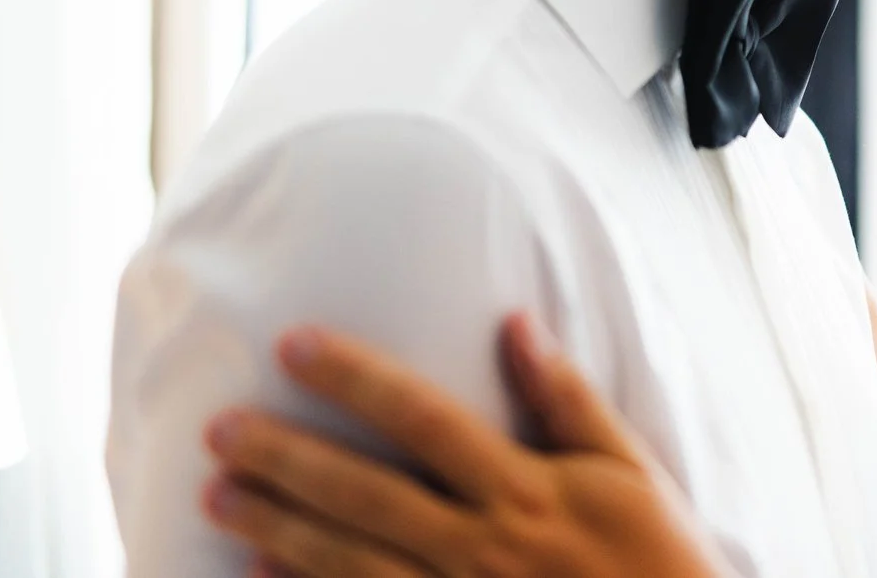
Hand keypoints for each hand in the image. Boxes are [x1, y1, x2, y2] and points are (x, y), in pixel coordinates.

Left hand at [202, 312, 728, 577]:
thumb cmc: (658, 555)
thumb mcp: (629, 469)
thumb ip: (569, 399)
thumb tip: (517, 324)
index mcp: (527, 490)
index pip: (424, 420)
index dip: (355, 379)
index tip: (292, 345)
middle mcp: (483, 546)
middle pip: (367, 495)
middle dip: (289, 459)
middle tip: (220, 430)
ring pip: (350, 563)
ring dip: (279, 529)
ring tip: (217, 498)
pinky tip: (256, 576)